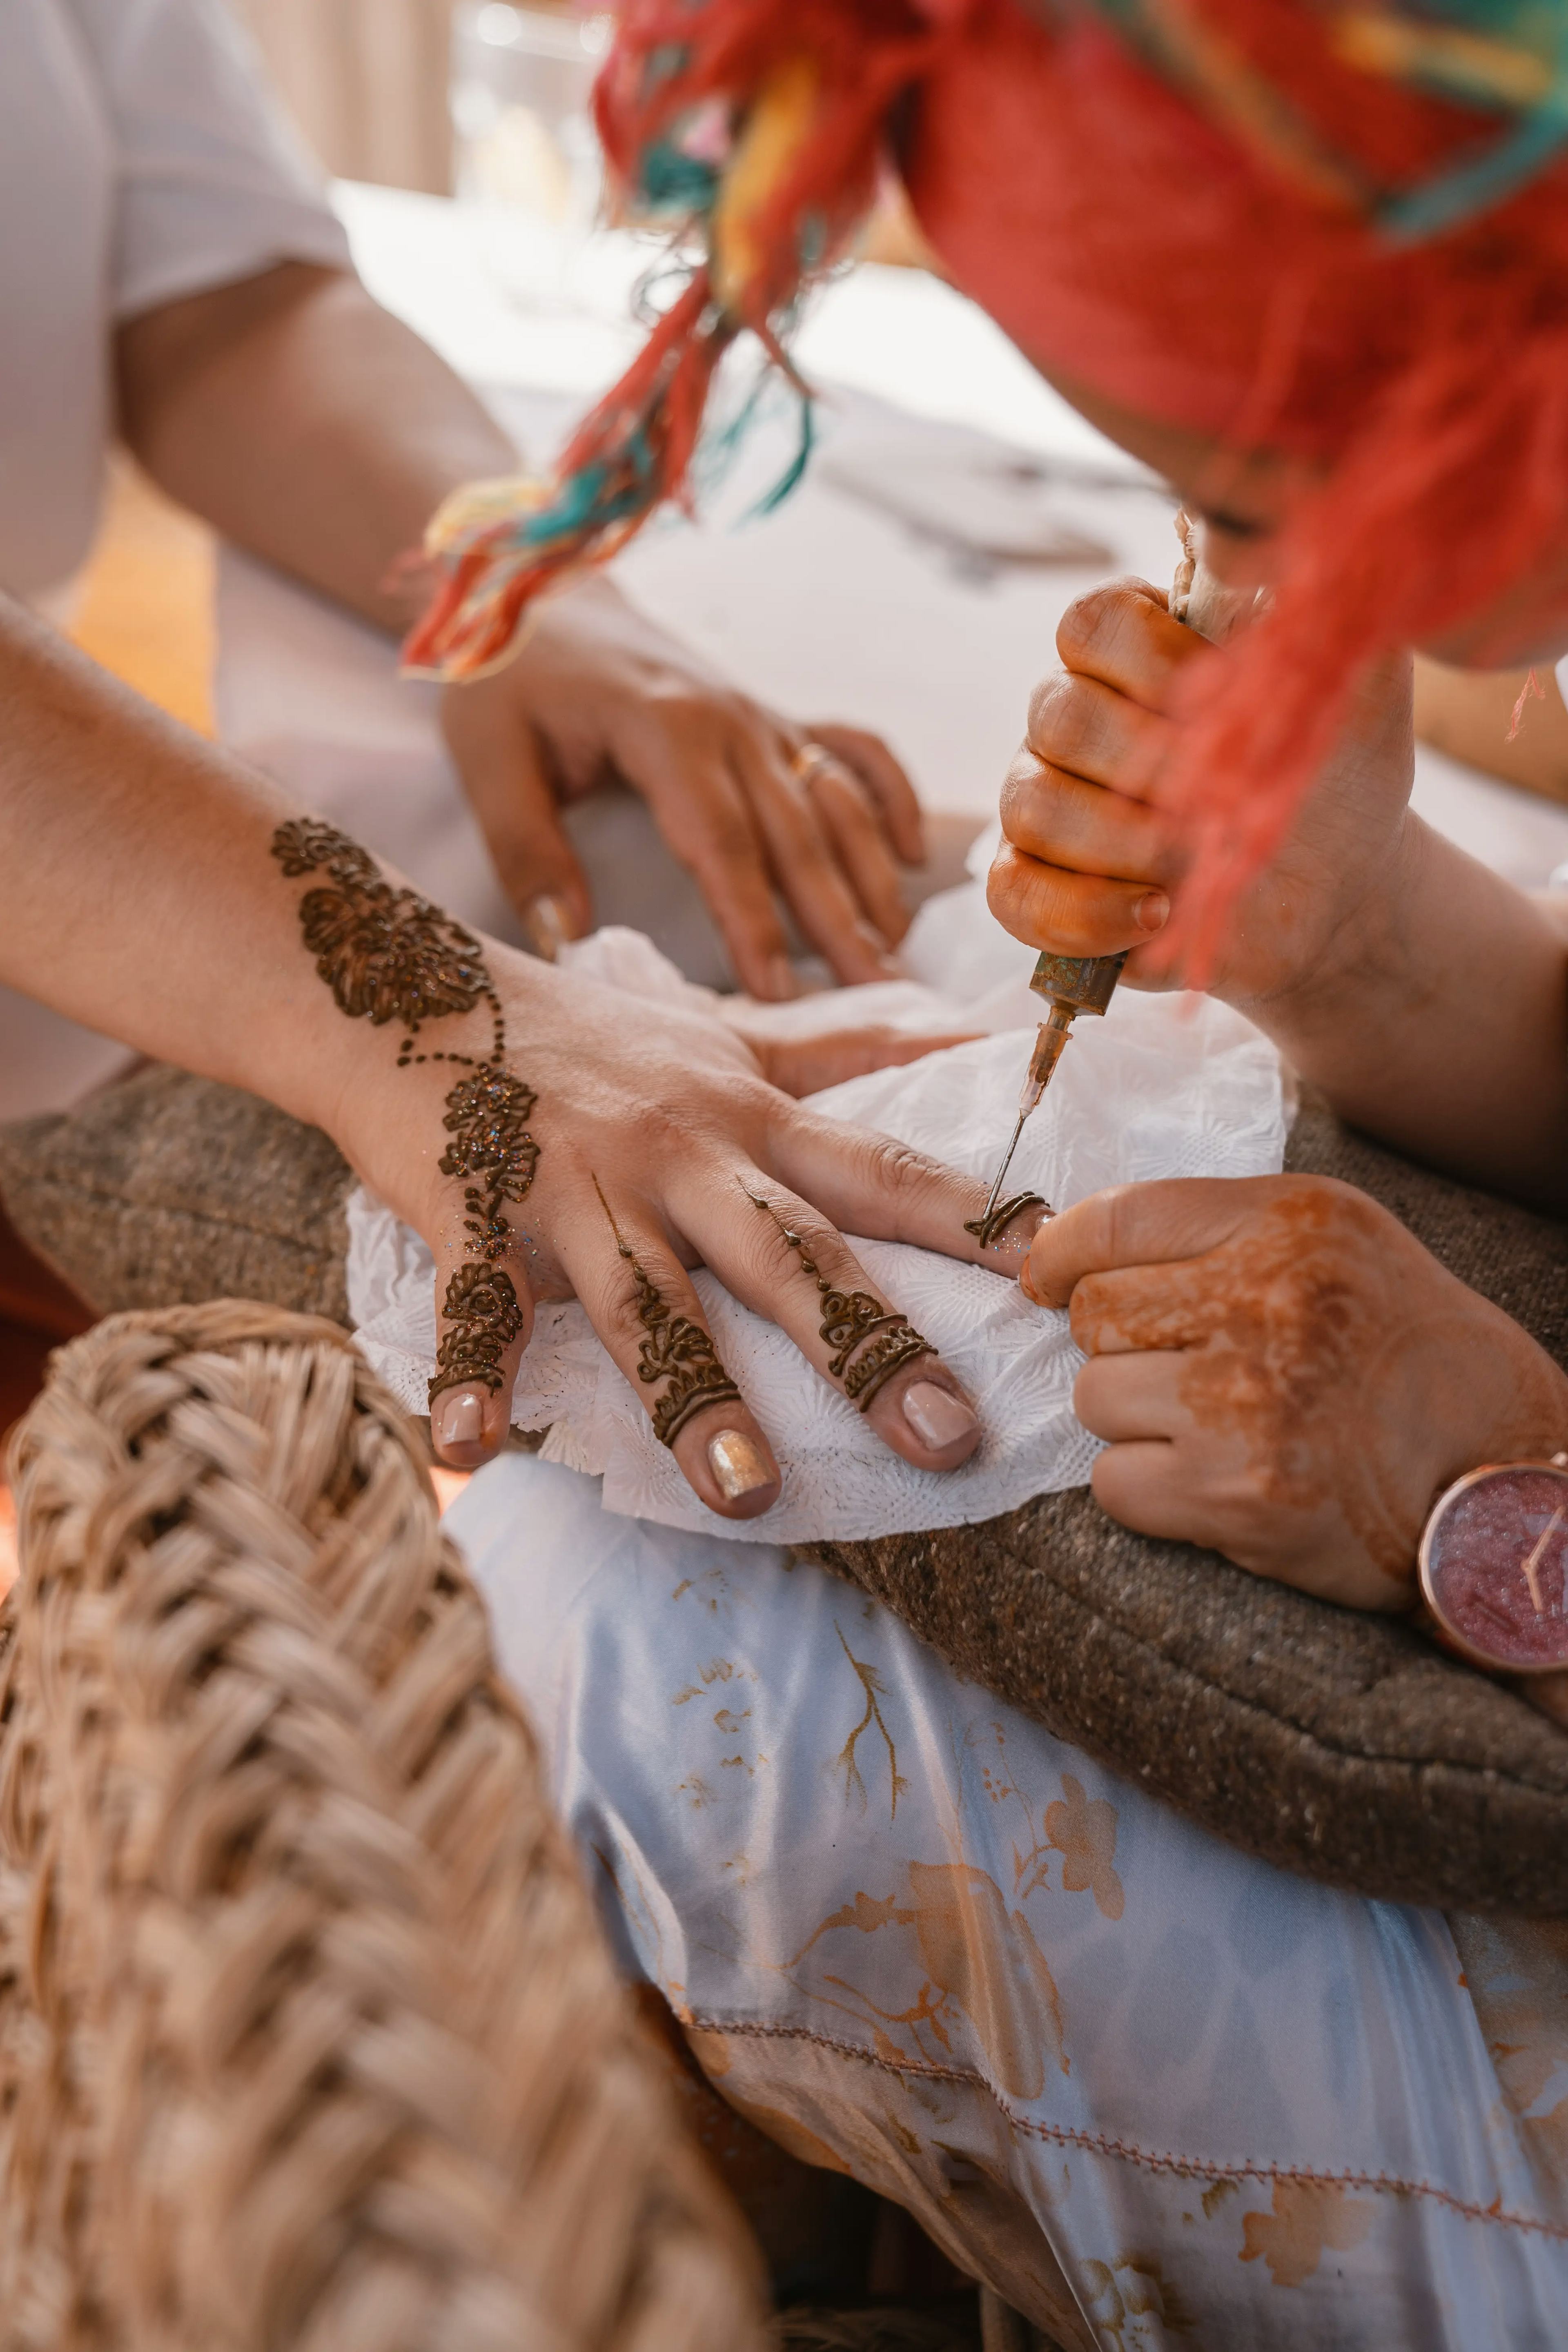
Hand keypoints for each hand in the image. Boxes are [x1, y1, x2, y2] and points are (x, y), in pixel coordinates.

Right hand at [325, 942, 1041, 1513]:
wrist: (408, 992)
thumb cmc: (588, 1037)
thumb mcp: (730, 1037)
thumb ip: (848, 1049)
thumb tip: (973, 1036)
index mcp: (746, 1123)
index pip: (879, 1174)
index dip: (971, 1220)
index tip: (1057, 1272)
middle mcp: (676, 1157)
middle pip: (786, 1256)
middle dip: (867, 1348)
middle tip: (945, 1439)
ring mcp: (574, 1189)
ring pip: (646, 1300)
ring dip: (695, 1396)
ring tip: (747, 1495)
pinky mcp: (471, 1212)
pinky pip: (476, 1303)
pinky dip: (469, 1375)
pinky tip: (473, 1448)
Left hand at [441, 576, 924, 997]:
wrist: (538, 590)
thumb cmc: (508, 678)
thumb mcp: (488, 760)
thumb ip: (526, 851)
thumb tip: (567, 939)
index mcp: (665, 728)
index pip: (723, 842)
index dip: (752, 920)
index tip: (775, 992)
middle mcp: (731, 720)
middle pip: (799, 834)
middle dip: (838, 921)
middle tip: (875, 999)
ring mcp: (761, 716)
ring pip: (837, 802)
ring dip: (872, 878)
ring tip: (896, 953)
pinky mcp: (772, 716)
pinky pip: (854, 750)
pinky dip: (890, 797)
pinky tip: (911, 857)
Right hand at [985, 579, 1416, 1013]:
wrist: (1340, 890)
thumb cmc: (1339, 779)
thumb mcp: (1359, 685)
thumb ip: (1331, 607)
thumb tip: (1295, 533)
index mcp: (1137, 651)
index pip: (1089, 623)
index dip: (1144, 660)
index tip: (1217, 699)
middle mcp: (1076, 717)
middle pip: (1055, 714)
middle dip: (1141, 764)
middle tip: (1211, 799)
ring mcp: (1048, 803)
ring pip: (1030, 805)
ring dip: (1117, 842)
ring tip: (1186, 865)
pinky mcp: (1040, 888)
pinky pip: (1013, 894)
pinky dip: (1083, 912)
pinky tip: (1154, 914)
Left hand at [1023, 1174, 1567, 1608]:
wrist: (1502, 1481)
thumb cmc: (1405, 1356)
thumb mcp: (1333, 1247)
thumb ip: (1211, 1233)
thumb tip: (1058, 1251)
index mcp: (1292, 1223)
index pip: (1115, 1219)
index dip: (1057, 1254)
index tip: (1045, 1281)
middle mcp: (1270, 1300)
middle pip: (1095, 1314)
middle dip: (1123, 1347)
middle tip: (1192, 1373)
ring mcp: (1249, 1401)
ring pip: (1095, 1398)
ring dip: (1138, 1422)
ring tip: (1219, 1430)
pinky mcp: (1236, 1494)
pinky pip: (1114, 1482)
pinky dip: (1150, 1492)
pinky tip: (1217, 1486)